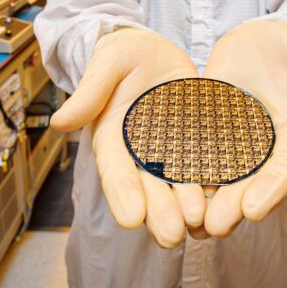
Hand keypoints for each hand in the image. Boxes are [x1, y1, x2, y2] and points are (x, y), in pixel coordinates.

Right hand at [49, 28, 206, 246]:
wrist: (152, 51)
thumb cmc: (122, 54)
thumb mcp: (108, 63)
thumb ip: (90, 91)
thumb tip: (59, 122)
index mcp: (113, 136)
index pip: (115, 169)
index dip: (122, 193)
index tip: (131, 218)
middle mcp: (141, 151)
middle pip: (149, 187)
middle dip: (160, 211)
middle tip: (171, 236)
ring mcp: (171, 150)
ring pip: (178, 184)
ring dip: (187, 205)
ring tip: (199, 223)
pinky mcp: (197, 141)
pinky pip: (207, 164)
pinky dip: (214, 183)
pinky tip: (226, 199)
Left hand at [201, 21, 286, 236]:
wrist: (254, 40)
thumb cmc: (285, 47)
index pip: (285, 168)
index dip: (271, 189)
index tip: (254, 210)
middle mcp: (263, 149)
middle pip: (250, 185)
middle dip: (233, 207)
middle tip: (213, 226)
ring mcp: (233, 146)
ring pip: (221, 181)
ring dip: (206, 202)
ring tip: (189, 222)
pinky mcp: (207, 136)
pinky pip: (195, 158)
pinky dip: (184, 176)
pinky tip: (167, 191)